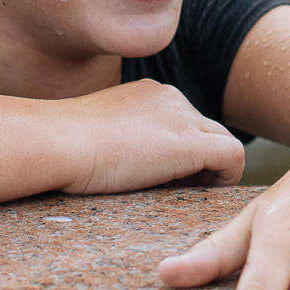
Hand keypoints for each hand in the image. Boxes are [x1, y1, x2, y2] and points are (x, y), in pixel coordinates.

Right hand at [55, 79, 245, 193]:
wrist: (56, 140)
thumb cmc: (60, 144)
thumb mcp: (95, 133)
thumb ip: (121, 138)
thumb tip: (125, 162)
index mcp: (149, 94)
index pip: (182, 120)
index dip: (180, 151)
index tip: (159, 177)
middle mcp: (171, 98)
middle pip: (205, 130)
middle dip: (200, 161)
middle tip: (177, 190)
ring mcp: (183, 118)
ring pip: (221, 142)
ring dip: (210, 170)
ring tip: (186, 195)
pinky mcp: (190, 143)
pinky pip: (233, 156)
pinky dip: (226, 177)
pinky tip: (200, 195)